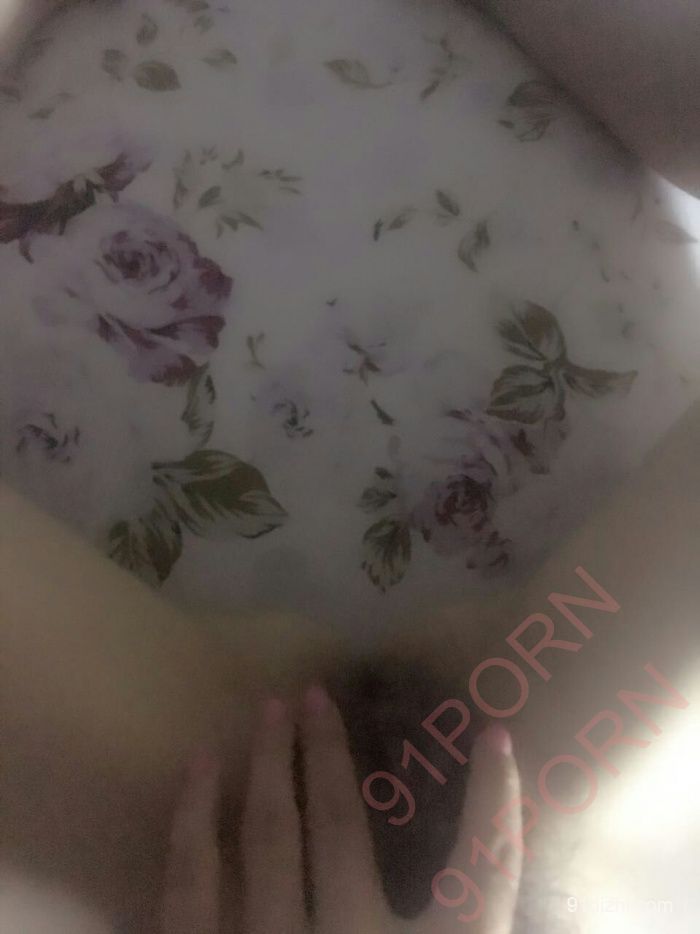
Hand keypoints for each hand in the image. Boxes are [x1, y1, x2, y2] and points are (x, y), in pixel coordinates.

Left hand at [160, 686, 521, 932]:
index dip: (498, 804)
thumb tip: (474, 855)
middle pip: (342, 831)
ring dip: (271, 764)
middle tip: (319, 694)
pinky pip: (190, 885)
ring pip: (267, 839)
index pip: (485, 875)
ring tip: (272, 707)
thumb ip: (458, 904)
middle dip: (331, 755)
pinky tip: (201, 766)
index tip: (498, 737)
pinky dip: (194, 819)